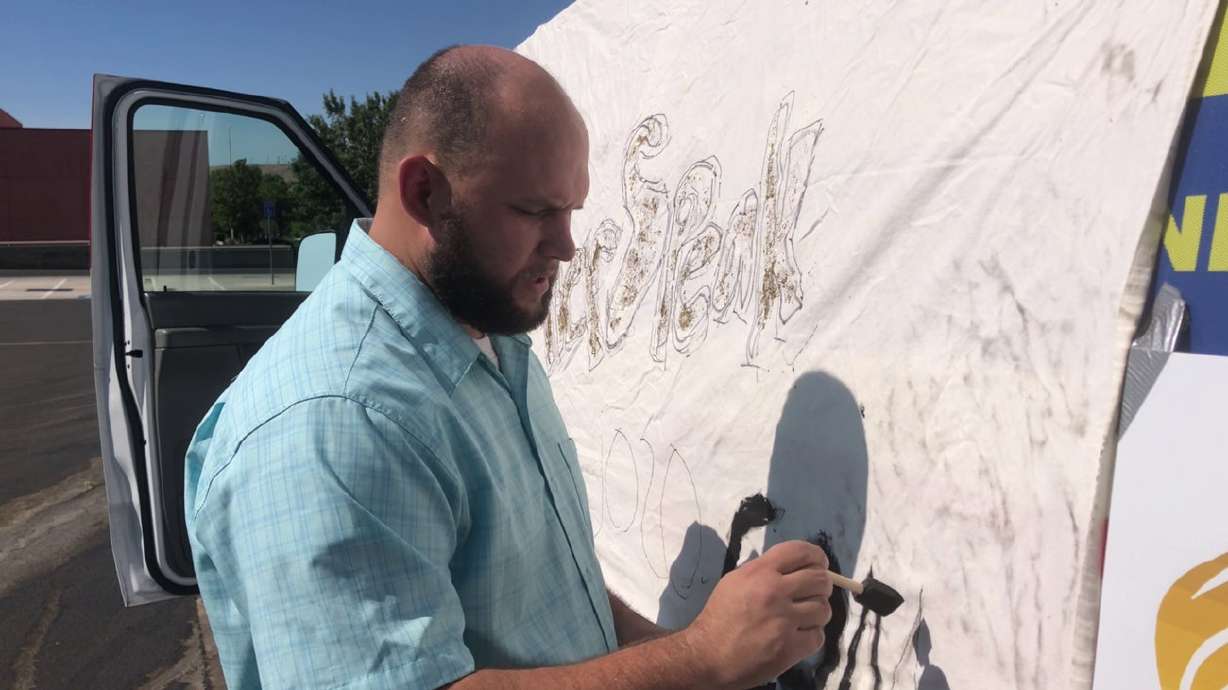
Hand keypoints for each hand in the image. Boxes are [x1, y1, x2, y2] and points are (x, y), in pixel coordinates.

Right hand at [682, 540, 831, 688]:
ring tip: (804, 617)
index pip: (801, 552)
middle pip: (819, 579)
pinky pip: (818, 636)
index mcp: (760, 572)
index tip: (819, 564)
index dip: (817, 556)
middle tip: (814, 592)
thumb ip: (763, 570)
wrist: (707, 655)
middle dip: (822, 585)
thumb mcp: (735, 581)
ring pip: (823, 609)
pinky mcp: (790, 648)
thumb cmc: (719, 616)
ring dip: (817, 612)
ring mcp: (784, 621)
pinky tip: (797, 635)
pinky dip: (811, 635)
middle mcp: (775, 592)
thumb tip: (793, 567)